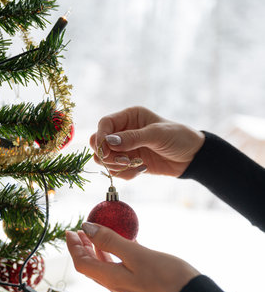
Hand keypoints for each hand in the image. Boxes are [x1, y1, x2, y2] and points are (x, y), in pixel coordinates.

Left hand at [66, 223, 199, 291]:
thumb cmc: (166, 276)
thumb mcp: (136, 254)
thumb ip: (110, 241)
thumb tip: (86, 229)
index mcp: (111, 279)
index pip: (82, 264)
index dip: (73, 248)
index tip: (70, 231)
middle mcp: (116, 286)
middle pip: (91, 266)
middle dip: (82, 248)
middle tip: (79, 232)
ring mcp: (128, 287)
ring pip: (104, 268)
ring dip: (96, 251)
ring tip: (95, 236)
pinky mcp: (139, 285)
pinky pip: (118, 268)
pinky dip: (113, 255)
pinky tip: (121, 244)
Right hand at [90, 106, 204, 178]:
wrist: (192, 157)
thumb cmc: (178, 138)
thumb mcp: (157, 135)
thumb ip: (133, 138)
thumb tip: (109, 141)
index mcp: (129, 117)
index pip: (105, 124)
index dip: (101, 137)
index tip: (106, 151)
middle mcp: (124, 131)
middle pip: (99, 143)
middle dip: (107, 155)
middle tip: (124, 161)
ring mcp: (125, 148)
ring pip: (105, 159)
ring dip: (116, 166)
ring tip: (135, 166)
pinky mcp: (129, 163)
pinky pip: (116, 171)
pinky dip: (125, 174)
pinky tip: (141, 170)